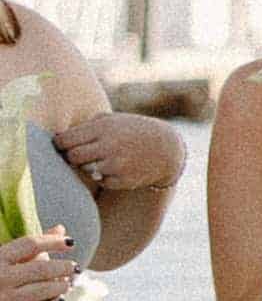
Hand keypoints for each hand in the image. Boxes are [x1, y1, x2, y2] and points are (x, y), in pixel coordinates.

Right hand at [0, 227, 79, 300]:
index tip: (69, 242)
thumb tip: (60, 229)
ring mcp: (5, 300)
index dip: (52, 241)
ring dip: (61, 286)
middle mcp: (0, 278)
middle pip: (42, 268)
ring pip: (44, 290)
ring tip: (67, 284)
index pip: (30, 244)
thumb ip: (28, 247)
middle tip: (73, 267)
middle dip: (63, 267)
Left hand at [52, 103, 179, 204]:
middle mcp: (109, 145)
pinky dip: (105, 176)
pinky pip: (101, 181)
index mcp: (104, 127)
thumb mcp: (113, 120)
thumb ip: (87, 126)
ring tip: (105, 158)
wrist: (165, 148)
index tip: (60, 145)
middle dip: (73, 156)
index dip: (59, 144)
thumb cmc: (132, 131)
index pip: (66, 139)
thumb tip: (58, 137)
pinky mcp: (122, 180)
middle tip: (80, 154)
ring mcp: (116, 164)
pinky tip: (119, 168)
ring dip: (90, 166)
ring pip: (85, 170)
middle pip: (72, 156)